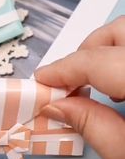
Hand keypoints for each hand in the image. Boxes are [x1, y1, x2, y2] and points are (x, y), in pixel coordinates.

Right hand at [35, 16, 124, 158]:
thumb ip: (93, 127)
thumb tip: (56, 105)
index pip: (99, 61)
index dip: (64, 70)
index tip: (42, 82)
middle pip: (120, 32)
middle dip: (89, 50)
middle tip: (70, 83)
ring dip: (107, 54)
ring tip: (97, 88)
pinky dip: (122, 62)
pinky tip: (120, 90)